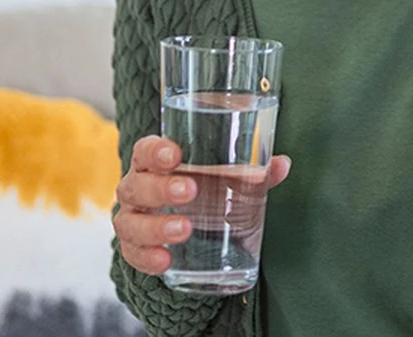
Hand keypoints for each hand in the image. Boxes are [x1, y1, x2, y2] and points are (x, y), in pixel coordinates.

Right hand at [112, 135, 291, 274]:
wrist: (184, 227)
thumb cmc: (203, 191)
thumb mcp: (223, 180)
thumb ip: (251, 171)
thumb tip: (281, 164)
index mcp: (155, 164)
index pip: (145, 151)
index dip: (155, 151)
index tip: (174, 153)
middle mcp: (137, 190)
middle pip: (136, 185)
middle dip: (161, 188)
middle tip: (190, 190)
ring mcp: (133, 220)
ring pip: (130, 222)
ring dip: (156, 226)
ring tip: (184, 229)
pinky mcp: (135, 249)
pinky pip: (133, 255)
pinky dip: (148, 258)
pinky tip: (166, 260)